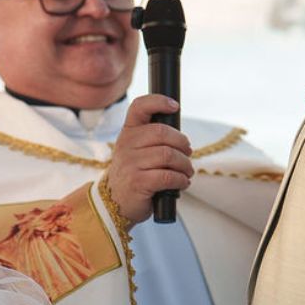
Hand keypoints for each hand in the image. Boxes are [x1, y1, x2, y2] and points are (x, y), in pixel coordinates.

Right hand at [105, 95, 192, 223]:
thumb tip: (182, 139)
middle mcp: (126, 145)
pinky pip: (168, 176)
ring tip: (187, 171)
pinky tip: (182, 182)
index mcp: (128, 132)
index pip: (139, 107)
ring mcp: (130, 164)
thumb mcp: (135, 151)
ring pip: (168, 155)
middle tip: (188, 152)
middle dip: (182, 143)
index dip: (158, 102)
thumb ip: (152, 139)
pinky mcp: (138, 182)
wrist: (116, 203)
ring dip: (185, 165)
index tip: (175, 106)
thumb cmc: (133, 174)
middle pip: (162, 132)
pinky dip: (181, 180)